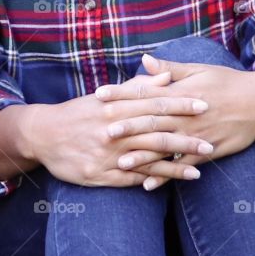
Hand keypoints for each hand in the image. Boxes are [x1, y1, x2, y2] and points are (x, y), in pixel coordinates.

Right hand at [26, 71, 211, 186]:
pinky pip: (135, 177)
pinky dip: (157, 178)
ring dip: (178, 159)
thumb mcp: (103, 96)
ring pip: (149, 155)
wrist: (42, 135)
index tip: (203, 103)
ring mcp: (109, 153)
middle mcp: (113, 129)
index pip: (152, 103)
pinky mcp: (103, 173)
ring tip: (202, 161)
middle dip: (185, 134)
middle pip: (155, 130)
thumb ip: (135, 88)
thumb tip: (164, 75)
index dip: (179, 103)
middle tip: (212, 137)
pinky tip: (177, 180)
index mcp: (113, 106)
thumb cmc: (76, 113)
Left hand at [96, 53, 254, 189]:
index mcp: (180, 91)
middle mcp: (186, 114)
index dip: (121, 92)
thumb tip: (144, 60)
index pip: (145, 92)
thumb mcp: (197, 69)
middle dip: (127, 126)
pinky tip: (148, 185)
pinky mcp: (208, 151)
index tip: (99, 94)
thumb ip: (169, 68)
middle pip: (152, 121)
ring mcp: (197, 135)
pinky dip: (166, 176)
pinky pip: (183, 166)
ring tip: (120, 162)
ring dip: (142, 156)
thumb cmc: (226, 81)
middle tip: (103, 130)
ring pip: (165, 147)